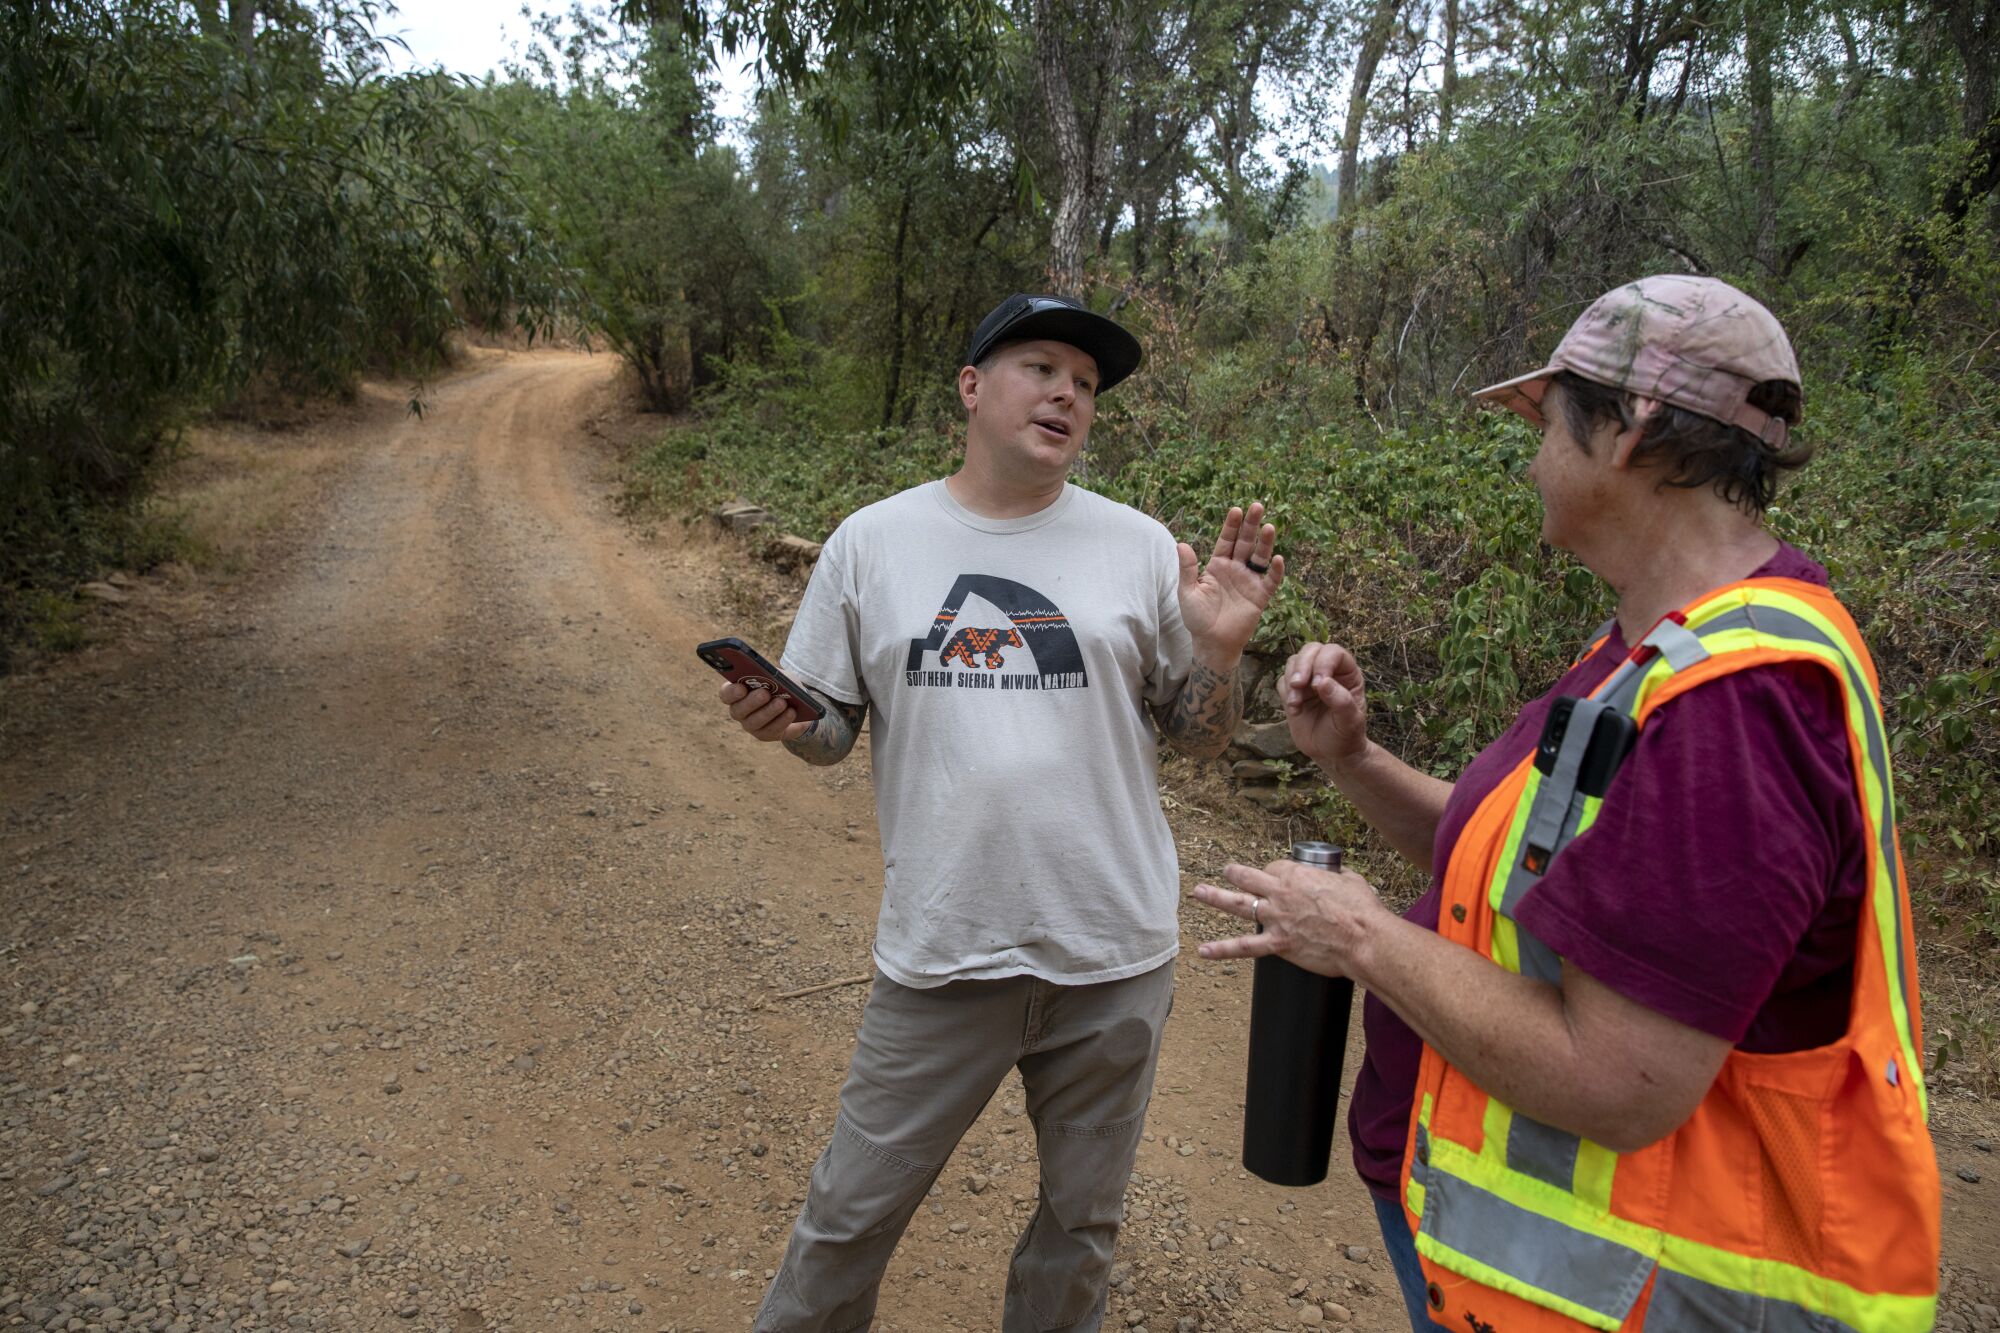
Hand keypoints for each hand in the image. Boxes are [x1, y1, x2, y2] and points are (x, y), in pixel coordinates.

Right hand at [720, 679, 813, 742]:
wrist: (796, 704)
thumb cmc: (780, 685)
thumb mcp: (777, 676)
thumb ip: (772, 676)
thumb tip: (772, 678)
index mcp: (736, 692)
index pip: (725, 694)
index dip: (732, 692)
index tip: (742, 688)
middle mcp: (739, 711)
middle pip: (738, 710)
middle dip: (752, 702)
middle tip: (765, 694)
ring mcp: (750, 725)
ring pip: (754, 722)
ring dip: (768, 712)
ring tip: (781, 702)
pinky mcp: (764, 735)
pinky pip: (771, 730)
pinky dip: (782, 720)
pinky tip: (791, 712)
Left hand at [1176, 503, 1282, 665]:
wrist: (1212, 643)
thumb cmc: (1197, 618)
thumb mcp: (1187, 592)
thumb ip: (1187, 569)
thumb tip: (1181, 544)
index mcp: (1218, 565)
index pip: (1227, 540)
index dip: (1232, 525)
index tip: (1236, 509)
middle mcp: (1236, 570)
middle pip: (1246, 543)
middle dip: (1251, 525)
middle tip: (1258, 507)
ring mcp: (1249, 582)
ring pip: (1260, 558)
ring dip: (1265, 543)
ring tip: (1269, 527)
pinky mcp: (1260, 597)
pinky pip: (1270, 581)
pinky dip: (1275, 571)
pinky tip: (1276, 559)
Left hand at [1190, 859, 1389, 979]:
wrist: (1363, 939)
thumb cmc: (1362, 910)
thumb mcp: (1350, 880)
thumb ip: (1336, 877)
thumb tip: (1336, 878)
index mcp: (1296, 875)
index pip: (1274, 868)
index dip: (1274, 872)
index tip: (1277, 878)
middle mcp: (1280, 894)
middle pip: (1248, 878)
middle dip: (1235, 873)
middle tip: (1226, 871)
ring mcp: (1276, 919)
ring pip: (1238, 905)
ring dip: (1215, 897)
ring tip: (1198, 892)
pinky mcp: (1278, 944)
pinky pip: (1244, 947)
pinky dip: (1222, 950)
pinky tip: (1203, 951)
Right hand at [1280, 641, 1368, 772]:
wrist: (1331, 753)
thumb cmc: (1346, 735)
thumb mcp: (1349, 721)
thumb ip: (1340, 701)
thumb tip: (1322, 682)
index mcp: (1347, 673)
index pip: (1333, 652)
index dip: (1323, 663)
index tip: (1317, 685)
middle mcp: (1328, 671)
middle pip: (1310, 650)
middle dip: (1302, 666)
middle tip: (1298, 685)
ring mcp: (1309, 679)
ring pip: (1294, 662)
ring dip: (1291, 681)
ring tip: (1296, 704)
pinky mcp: (1293, 691)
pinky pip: (1282, 680)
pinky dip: (1285, 693)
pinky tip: (1295, 710)